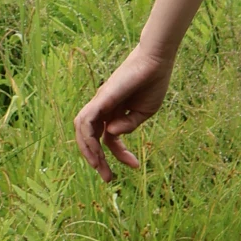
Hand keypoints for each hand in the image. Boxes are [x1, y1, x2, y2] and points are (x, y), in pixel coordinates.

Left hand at [75, 43, 173, 180]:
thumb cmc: (153, 83)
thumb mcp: (144, 112)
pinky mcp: (101, 97)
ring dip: (88, 152)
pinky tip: (101, 148)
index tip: (135, 166)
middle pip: (90, 137)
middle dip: (96, 160)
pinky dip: (88, 137)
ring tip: (101, 168)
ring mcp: (100, 101)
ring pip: (82, 130)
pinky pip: (86, 121)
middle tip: (108, 178)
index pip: (109, 139)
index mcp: (114, 112)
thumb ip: (128, 125)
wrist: (157, 62)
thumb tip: (110, 134)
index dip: (120, 155)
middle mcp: (103, 108)